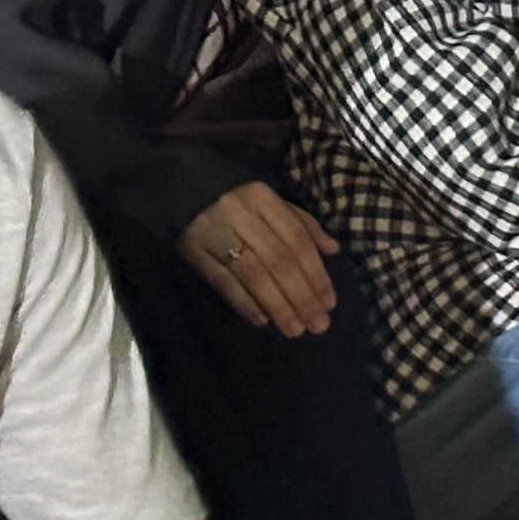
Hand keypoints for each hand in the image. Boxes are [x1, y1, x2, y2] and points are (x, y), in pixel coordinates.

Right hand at [181, 182, 337, 337]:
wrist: (185, 190)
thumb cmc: (242, 203)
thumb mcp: (274, 204)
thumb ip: (304, 225)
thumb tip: (333, 250)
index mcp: (264, 199)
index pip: (297, 240)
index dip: (315, 273)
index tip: (329, 303)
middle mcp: (240, 214)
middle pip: (278, 260)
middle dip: (301, 296)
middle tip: (317, 324)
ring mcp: (214, 233)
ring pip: (253, 274)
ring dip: (277, 305)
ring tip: (294, 329)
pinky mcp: (192, 251)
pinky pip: (222, 282)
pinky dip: (244, 303)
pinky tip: (262, 320)